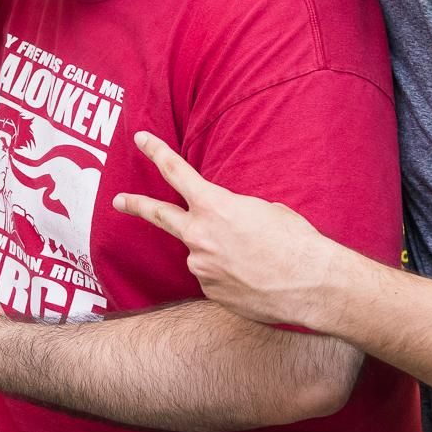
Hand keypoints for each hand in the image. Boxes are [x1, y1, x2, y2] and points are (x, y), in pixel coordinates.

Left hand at [113, 131, 341, 325]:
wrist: (312, 285)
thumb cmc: (296, 242)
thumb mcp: (266, 210)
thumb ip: (235, 212)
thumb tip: (226, 224)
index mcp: (214, 206)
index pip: (176, 172)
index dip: (156, 152)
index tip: (140, 139)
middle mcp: (199, 236)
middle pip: (158, 214)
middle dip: (136, 204)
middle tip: (119, 200)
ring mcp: (201, 267)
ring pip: (202, 252)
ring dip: (221, 253)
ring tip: (256, 260)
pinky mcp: (209, 292)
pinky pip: (214, 277)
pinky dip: (230, 275)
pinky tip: (255, 278)